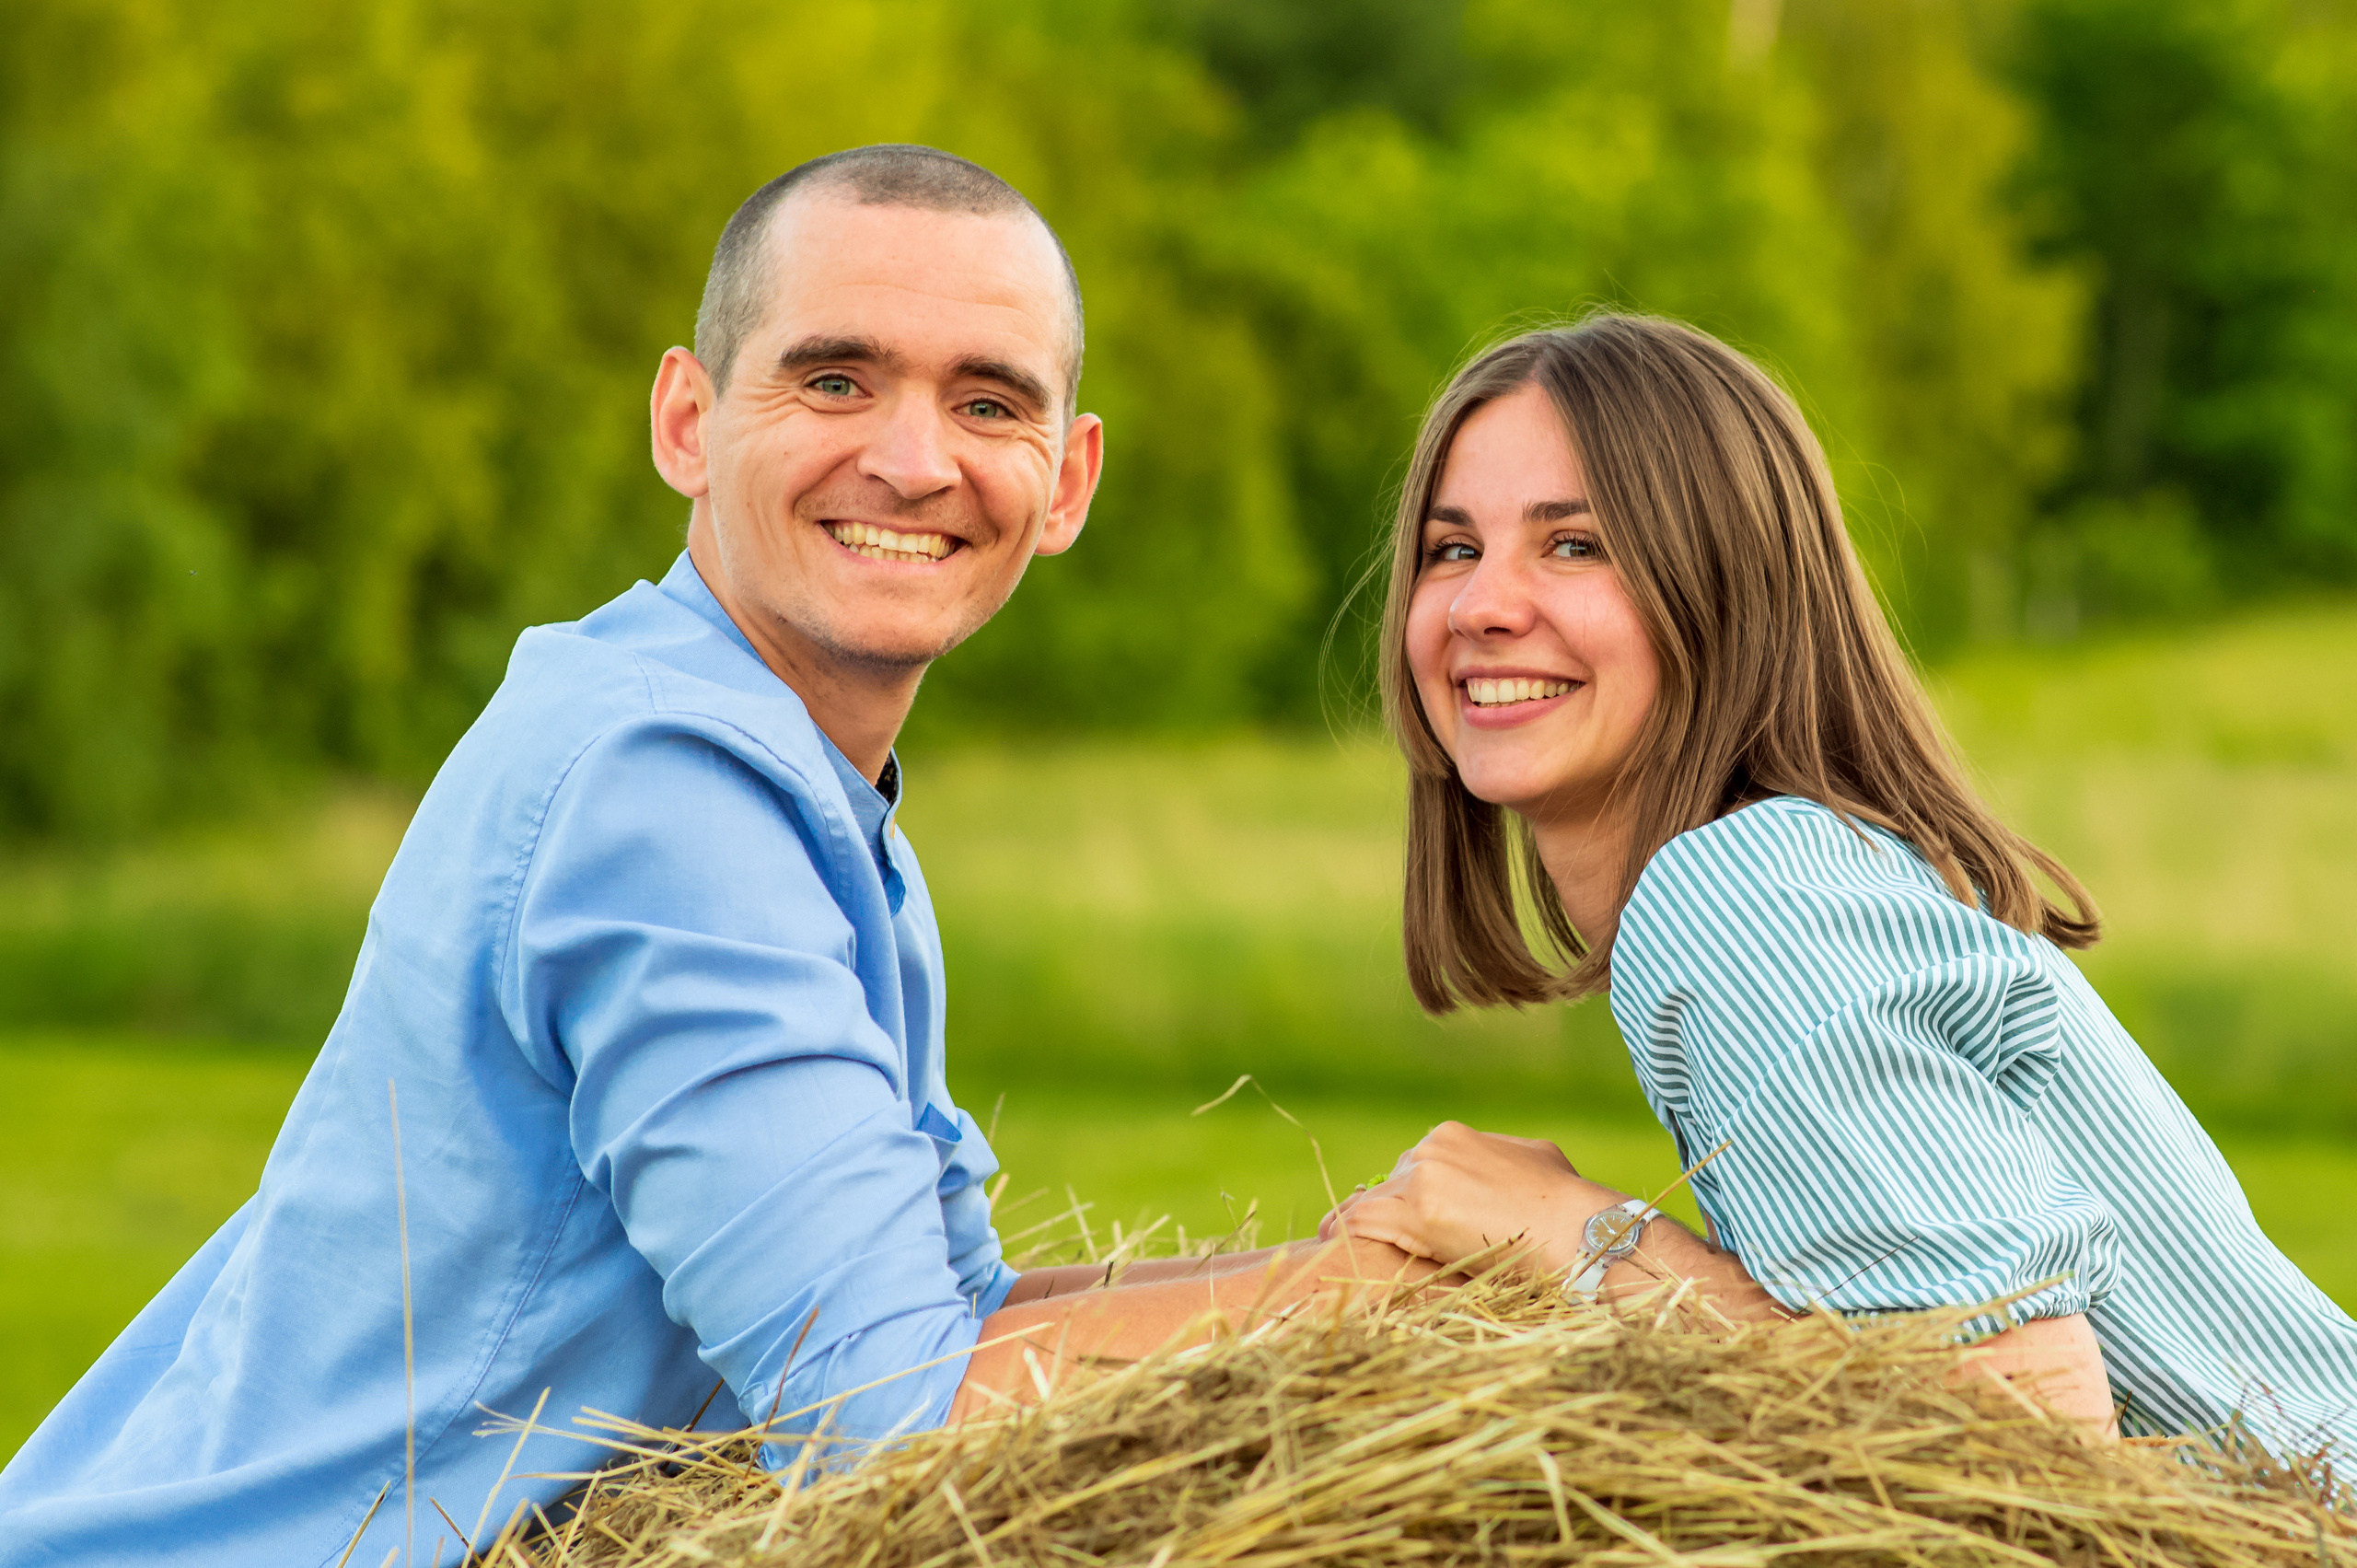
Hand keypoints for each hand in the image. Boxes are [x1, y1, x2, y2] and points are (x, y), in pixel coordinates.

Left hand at [1316, 1121, 1618, 1275]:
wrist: (1576, 1226)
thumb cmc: (1566, 1201)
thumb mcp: (1534, 1159)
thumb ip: (1501, 1156)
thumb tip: (1505, 1161)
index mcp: (1452, 1136)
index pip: (1412, 1170)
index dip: (1409, 1200)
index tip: (1404, 1225)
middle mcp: (1430, 1150)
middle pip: (1391, 1187)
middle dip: (1391, 1216)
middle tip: (1385, 1247)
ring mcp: (1421, 1178)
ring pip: (1372, 1203)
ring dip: (1364, 1227)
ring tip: (1341, 1248)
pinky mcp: (1415, 1211)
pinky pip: (1360, 1220)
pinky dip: (1343, 1232)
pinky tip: (1328, 1246)